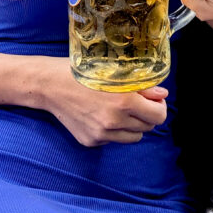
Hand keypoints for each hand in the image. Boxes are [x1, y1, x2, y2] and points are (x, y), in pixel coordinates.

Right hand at [39, 59, 168, 146]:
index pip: (158, 116)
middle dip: (146, 115)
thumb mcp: (114, 71)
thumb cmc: (81, 72)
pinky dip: (114, 130)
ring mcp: (101, 134)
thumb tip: (162, 95)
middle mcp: (114, 121)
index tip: (153, 100)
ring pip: (133, 137)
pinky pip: (113, 140)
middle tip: (137, 103)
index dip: (159, 107)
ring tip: (120, 110)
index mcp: (123, 101)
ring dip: (132, 125)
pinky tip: (101, 115)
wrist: (50, 85)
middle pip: (148, 128)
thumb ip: (142, 85)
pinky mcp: (91, 141)